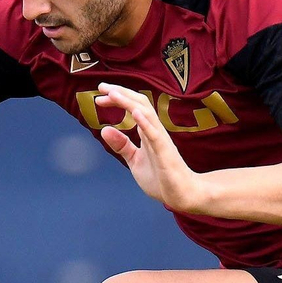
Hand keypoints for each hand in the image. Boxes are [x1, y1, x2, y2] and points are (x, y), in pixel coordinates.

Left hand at [95, 83, 205, 211]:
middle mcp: (155, 131)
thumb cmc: (161, 178)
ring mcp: (161, 141)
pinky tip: (135, 113)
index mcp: (148, 132)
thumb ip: (122, 145)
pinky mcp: (165, 154)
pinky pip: (155, 135)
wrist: (181, 195)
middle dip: (121, 93)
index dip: (117, 99)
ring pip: (147, 114)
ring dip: (129, 102)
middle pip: (140, 103)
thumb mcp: (134, 160)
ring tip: (113, 93)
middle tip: (102, 87)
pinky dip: (145, 123)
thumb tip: (103, 130)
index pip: (134, 107)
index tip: (100, 96)